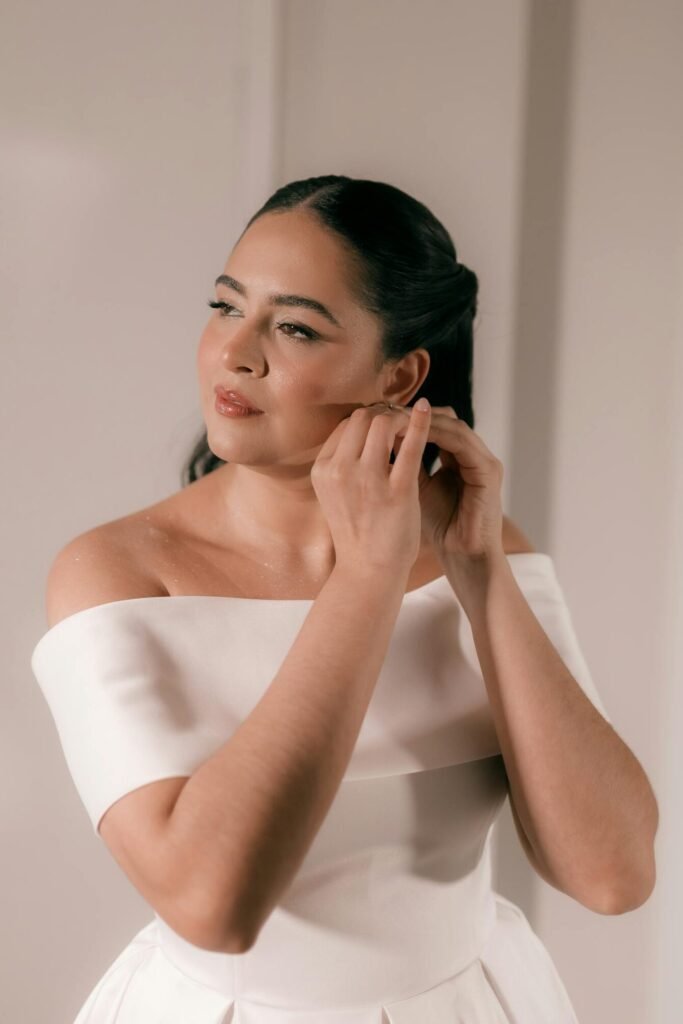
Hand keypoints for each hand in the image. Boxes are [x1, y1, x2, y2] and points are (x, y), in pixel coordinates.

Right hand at [310, 401, 432, 574]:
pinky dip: (420, 422)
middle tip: (401, 420)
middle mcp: (340, 470)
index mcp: (323, 470)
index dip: (368, 420)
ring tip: (413, 421)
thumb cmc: (358, 532)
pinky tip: (427, 410)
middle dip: (384, 414)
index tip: (385, 424)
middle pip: (364, 418)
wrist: (368, 572)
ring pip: (384, 423)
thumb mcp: (335, 494)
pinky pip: (411, 444)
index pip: (346, 425)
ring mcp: (368, 480)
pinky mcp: (398, 491)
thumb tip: (360, 430)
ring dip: (400, 418)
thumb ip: (343, 463)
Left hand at [379, 403, 505, 565]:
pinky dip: (438, 434)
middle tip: (384, 411)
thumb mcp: (412, 489)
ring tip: (396, 420)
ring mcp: (483, 459)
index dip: (404, 418)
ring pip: (452, 424)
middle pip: (443, 417)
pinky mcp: (489, 470)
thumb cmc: (437, 526)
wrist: (463, 556)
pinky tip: (414, 434)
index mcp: (456, 456)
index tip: (376, 416)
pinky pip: (462, 442)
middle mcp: (472, 453)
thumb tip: (372, 440)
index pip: (432, 424)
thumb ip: (401, 463)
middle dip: (412, 414)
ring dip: (423, 420)